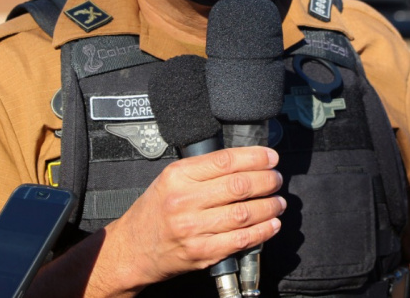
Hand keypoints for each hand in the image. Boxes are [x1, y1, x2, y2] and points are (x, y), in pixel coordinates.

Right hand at [106, 146, 284, 288]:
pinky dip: (262, 231)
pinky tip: (272, 224)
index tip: (270, 157)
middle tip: (276, 179)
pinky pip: (240, 240)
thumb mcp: (170, 180)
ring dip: (269, 206)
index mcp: (177, 176)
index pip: (225, 160)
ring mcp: (193, 229)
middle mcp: (184, 201)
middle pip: (239, 186)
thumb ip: (202, 170)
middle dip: (267, 181)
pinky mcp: (201, 253)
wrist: (131, 249)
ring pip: (244, 213)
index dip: (255, 157)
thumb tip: (244, 162)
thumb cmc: (154, 212)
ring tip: (278, 202)